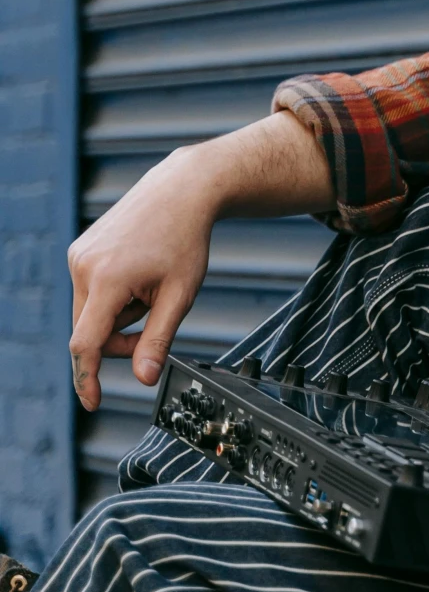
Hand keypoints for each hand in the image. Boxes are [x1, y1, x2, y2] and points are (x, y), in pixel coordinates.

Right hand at [67, 112, 333, 409]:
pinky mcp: (79, 249)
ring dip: (117, 315)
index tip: (93, 401)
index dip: (88, 377)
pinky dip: (111, 296)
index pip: (87, 344)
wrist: (181, 190)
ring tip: (149, 286)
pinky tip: (136, 273)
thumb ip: (159, 339)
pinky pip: (89, 291)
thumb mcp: (180, 295)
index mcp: (108, 279)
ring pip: (89, 312)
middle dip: (119, 339)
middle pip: (90, 330)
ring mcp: (78, 255)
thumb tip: (145, 379)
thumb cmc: (185, 240)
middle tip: (154, 324)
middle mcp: (84, 266)